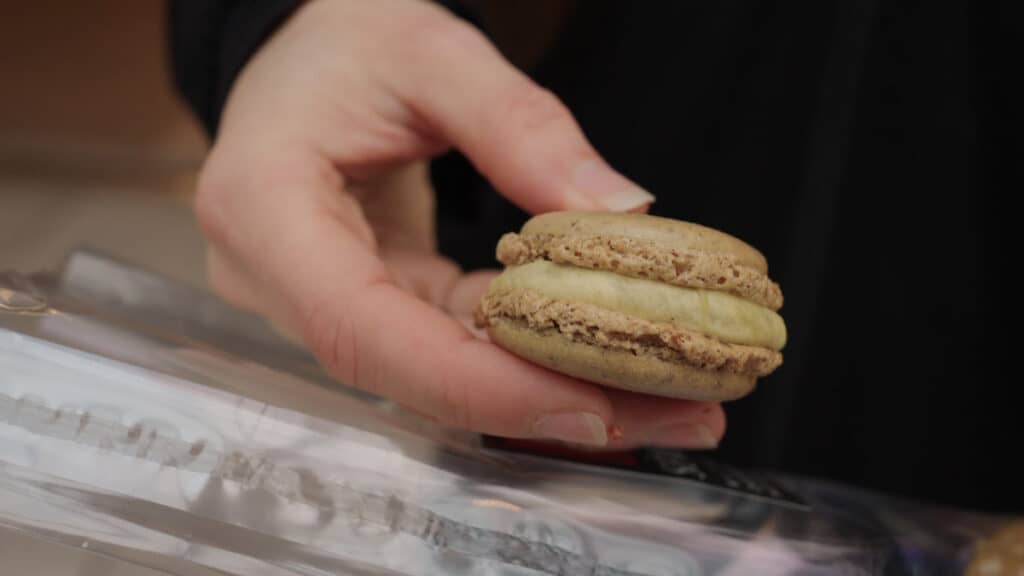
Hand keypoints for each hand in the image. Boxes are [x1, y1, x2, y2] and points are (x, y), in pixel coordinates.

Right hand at [194, 0, 724, 448]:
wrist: (304, 53)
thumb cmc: (342, 38)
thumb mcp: (430, 52)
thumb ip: (520, 125)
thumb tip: (618, 210)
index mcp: (265, 208)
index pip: (362, 330)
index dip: (475, 384)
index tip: (589, 407)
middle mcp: (278, 277)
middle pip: (412, 374)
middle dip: (543, 404)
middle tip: (676, 414)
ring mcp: (322, 298)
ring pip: (441, 375)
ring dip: (552, 390)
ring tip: (668, 396)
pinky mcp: (371, 300)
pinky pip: (453, 344)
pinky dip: (531, 356)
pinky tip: (610, 360)